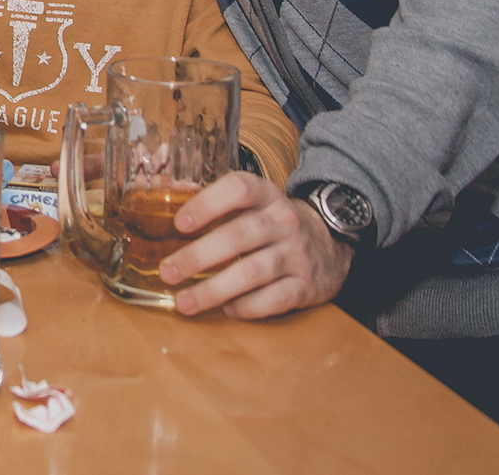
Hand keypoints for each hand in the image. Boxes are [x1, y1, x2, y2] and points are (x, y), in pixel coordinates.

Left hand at [160, 171, 353, 318]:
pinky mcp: (307, 285)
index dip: (207, 204)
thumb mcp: (255, 203)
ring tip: (184, 302)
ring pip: (252, 272)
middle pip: (238, 236)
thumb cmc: (275, 224)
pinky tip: (228, 310)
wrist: (331, 243)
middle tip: (168, 272)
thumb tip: (170, 193)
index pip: (239, 189)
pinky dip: (248, 307)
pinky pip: (275, 299)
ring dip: (214, 289)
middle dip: (198, 256)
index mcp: (266, 196)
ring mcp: (297, 254)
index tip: (179, 224)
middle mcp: (283, 221)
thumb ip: (217, 200)